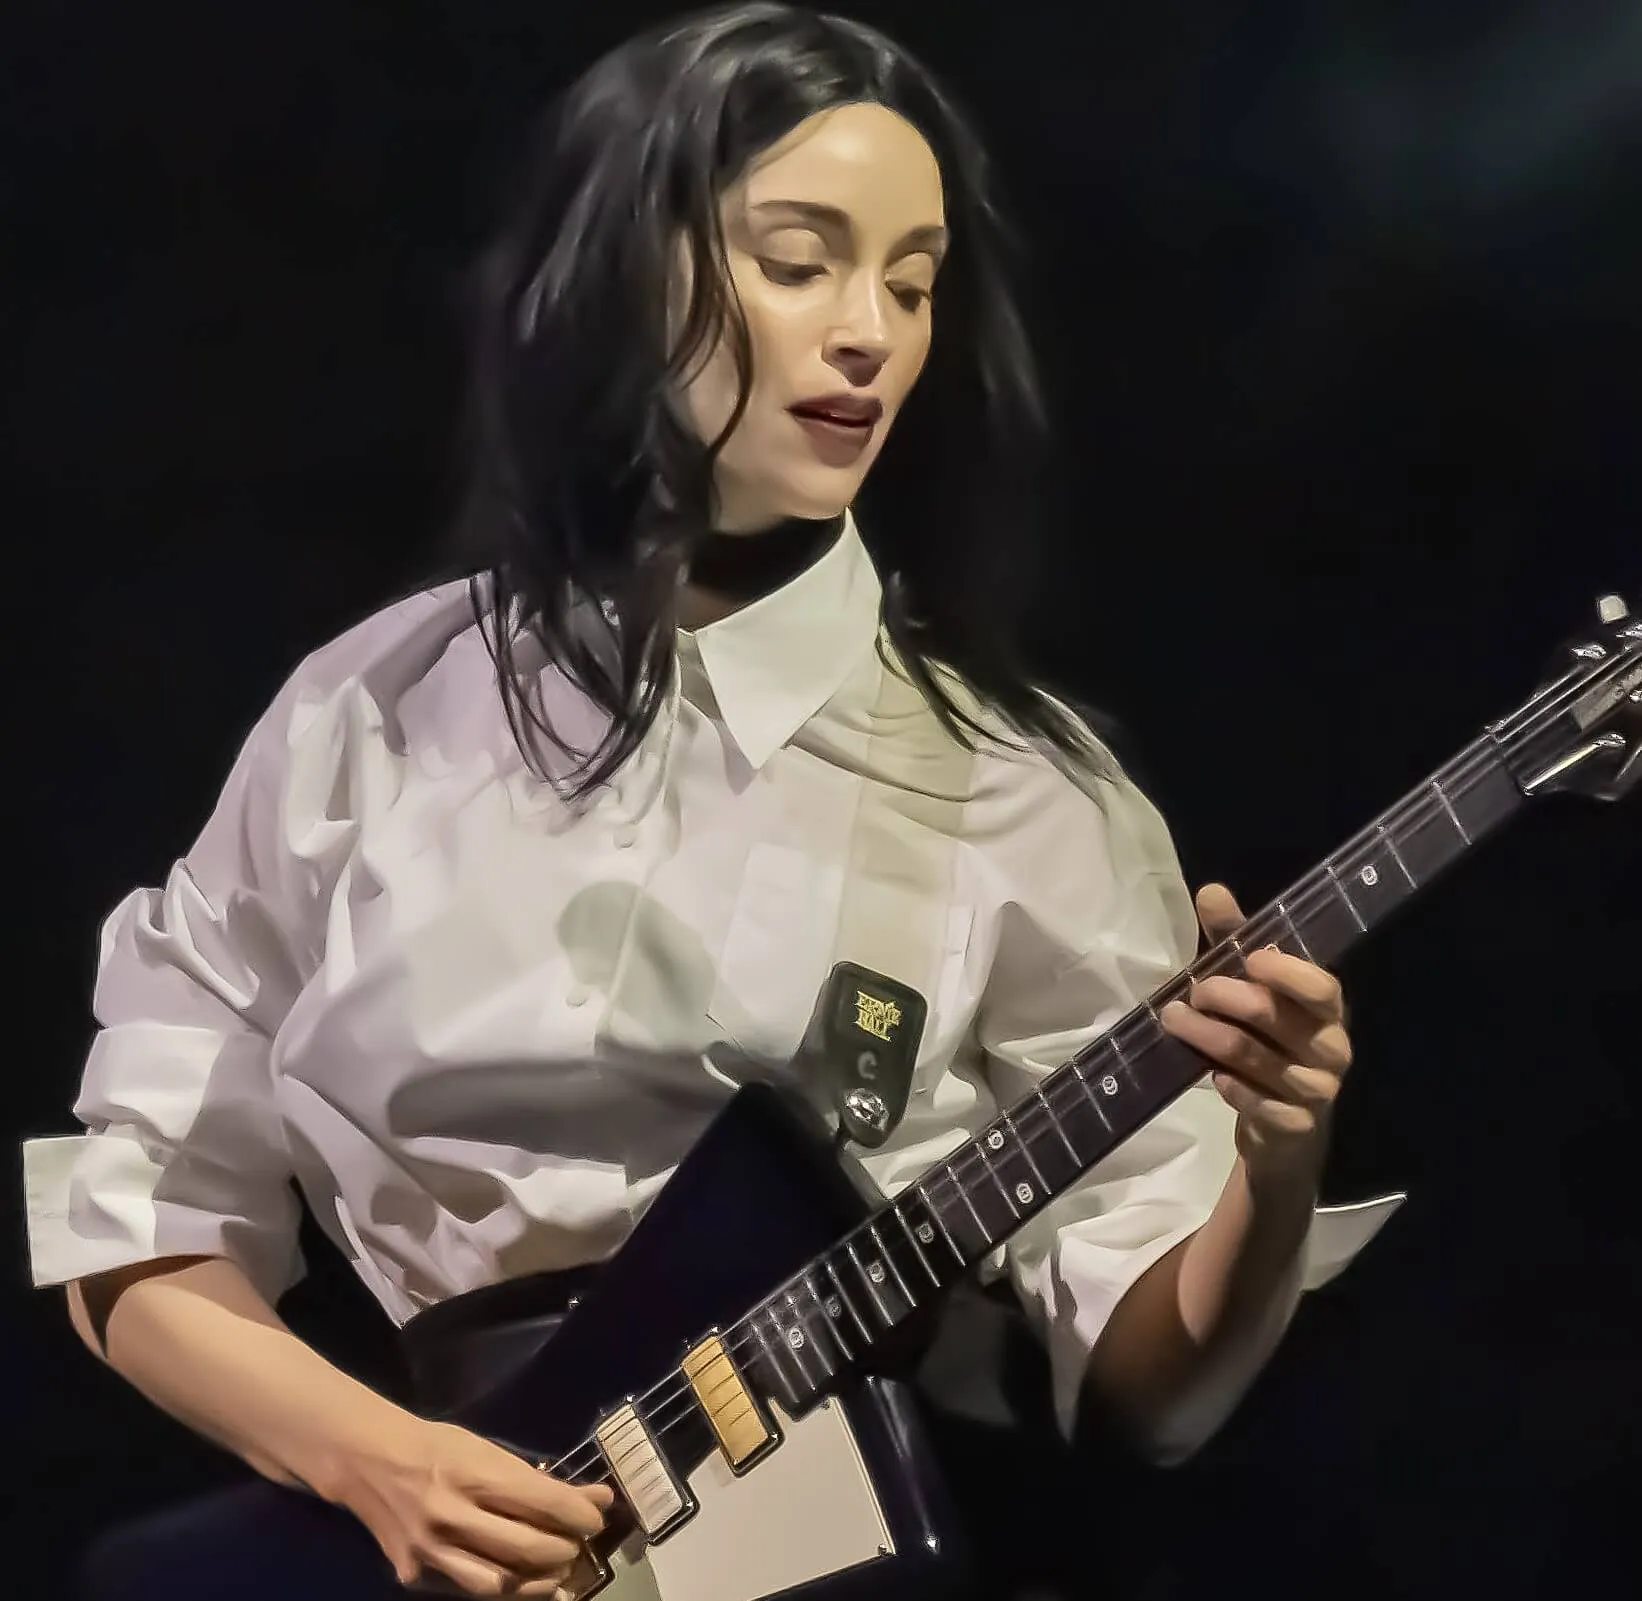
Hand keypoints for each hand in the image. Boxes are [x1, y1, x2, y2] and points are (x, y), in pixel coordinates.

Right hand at [328, 1412, 614, 1595]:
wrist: (369, 1461)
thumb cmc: (437, 1447)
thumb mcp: (487, 1449)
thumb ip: (538, 1479)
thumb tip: (597, 1497)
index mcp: (473, 1472)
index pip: (543, 1502)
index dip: (580, 1515)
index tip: (596, 1517)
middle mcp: (451, 1514)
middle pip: (526, 1547)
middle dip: (565, 1550)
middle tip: (577, 1544)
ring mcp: (430, 1550)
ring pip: (499, 1583)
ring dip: (538, 1580)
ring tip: (557, 1570)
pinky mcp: (414, 1575)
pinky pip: (467, 1589)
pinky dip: (502, 1588)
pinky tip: (521, 1582)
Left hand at [1160, 882, 1352, 1183]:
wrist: (1286, 1126)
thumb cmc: (1268, 1039)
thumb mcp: (1252, 988)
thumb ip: (1234, 940)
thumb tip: (1211, 891)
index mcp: (1327, 1008)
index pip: (1321, 987)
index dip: (1285, 972)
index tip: (1249, 959)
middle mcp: (1331, 1047)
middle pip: (1274, 1017)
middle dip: (1222, 999)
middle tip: (1188, 993)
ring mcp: (1317, 1089)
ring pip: (1255, 1058)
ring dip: (1207, 1037)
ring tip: (1174, 1021)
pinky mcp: (1297, 1125)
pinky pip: (1257, 1102)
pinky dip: (1229, 1086)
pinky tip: (1212, 1075)